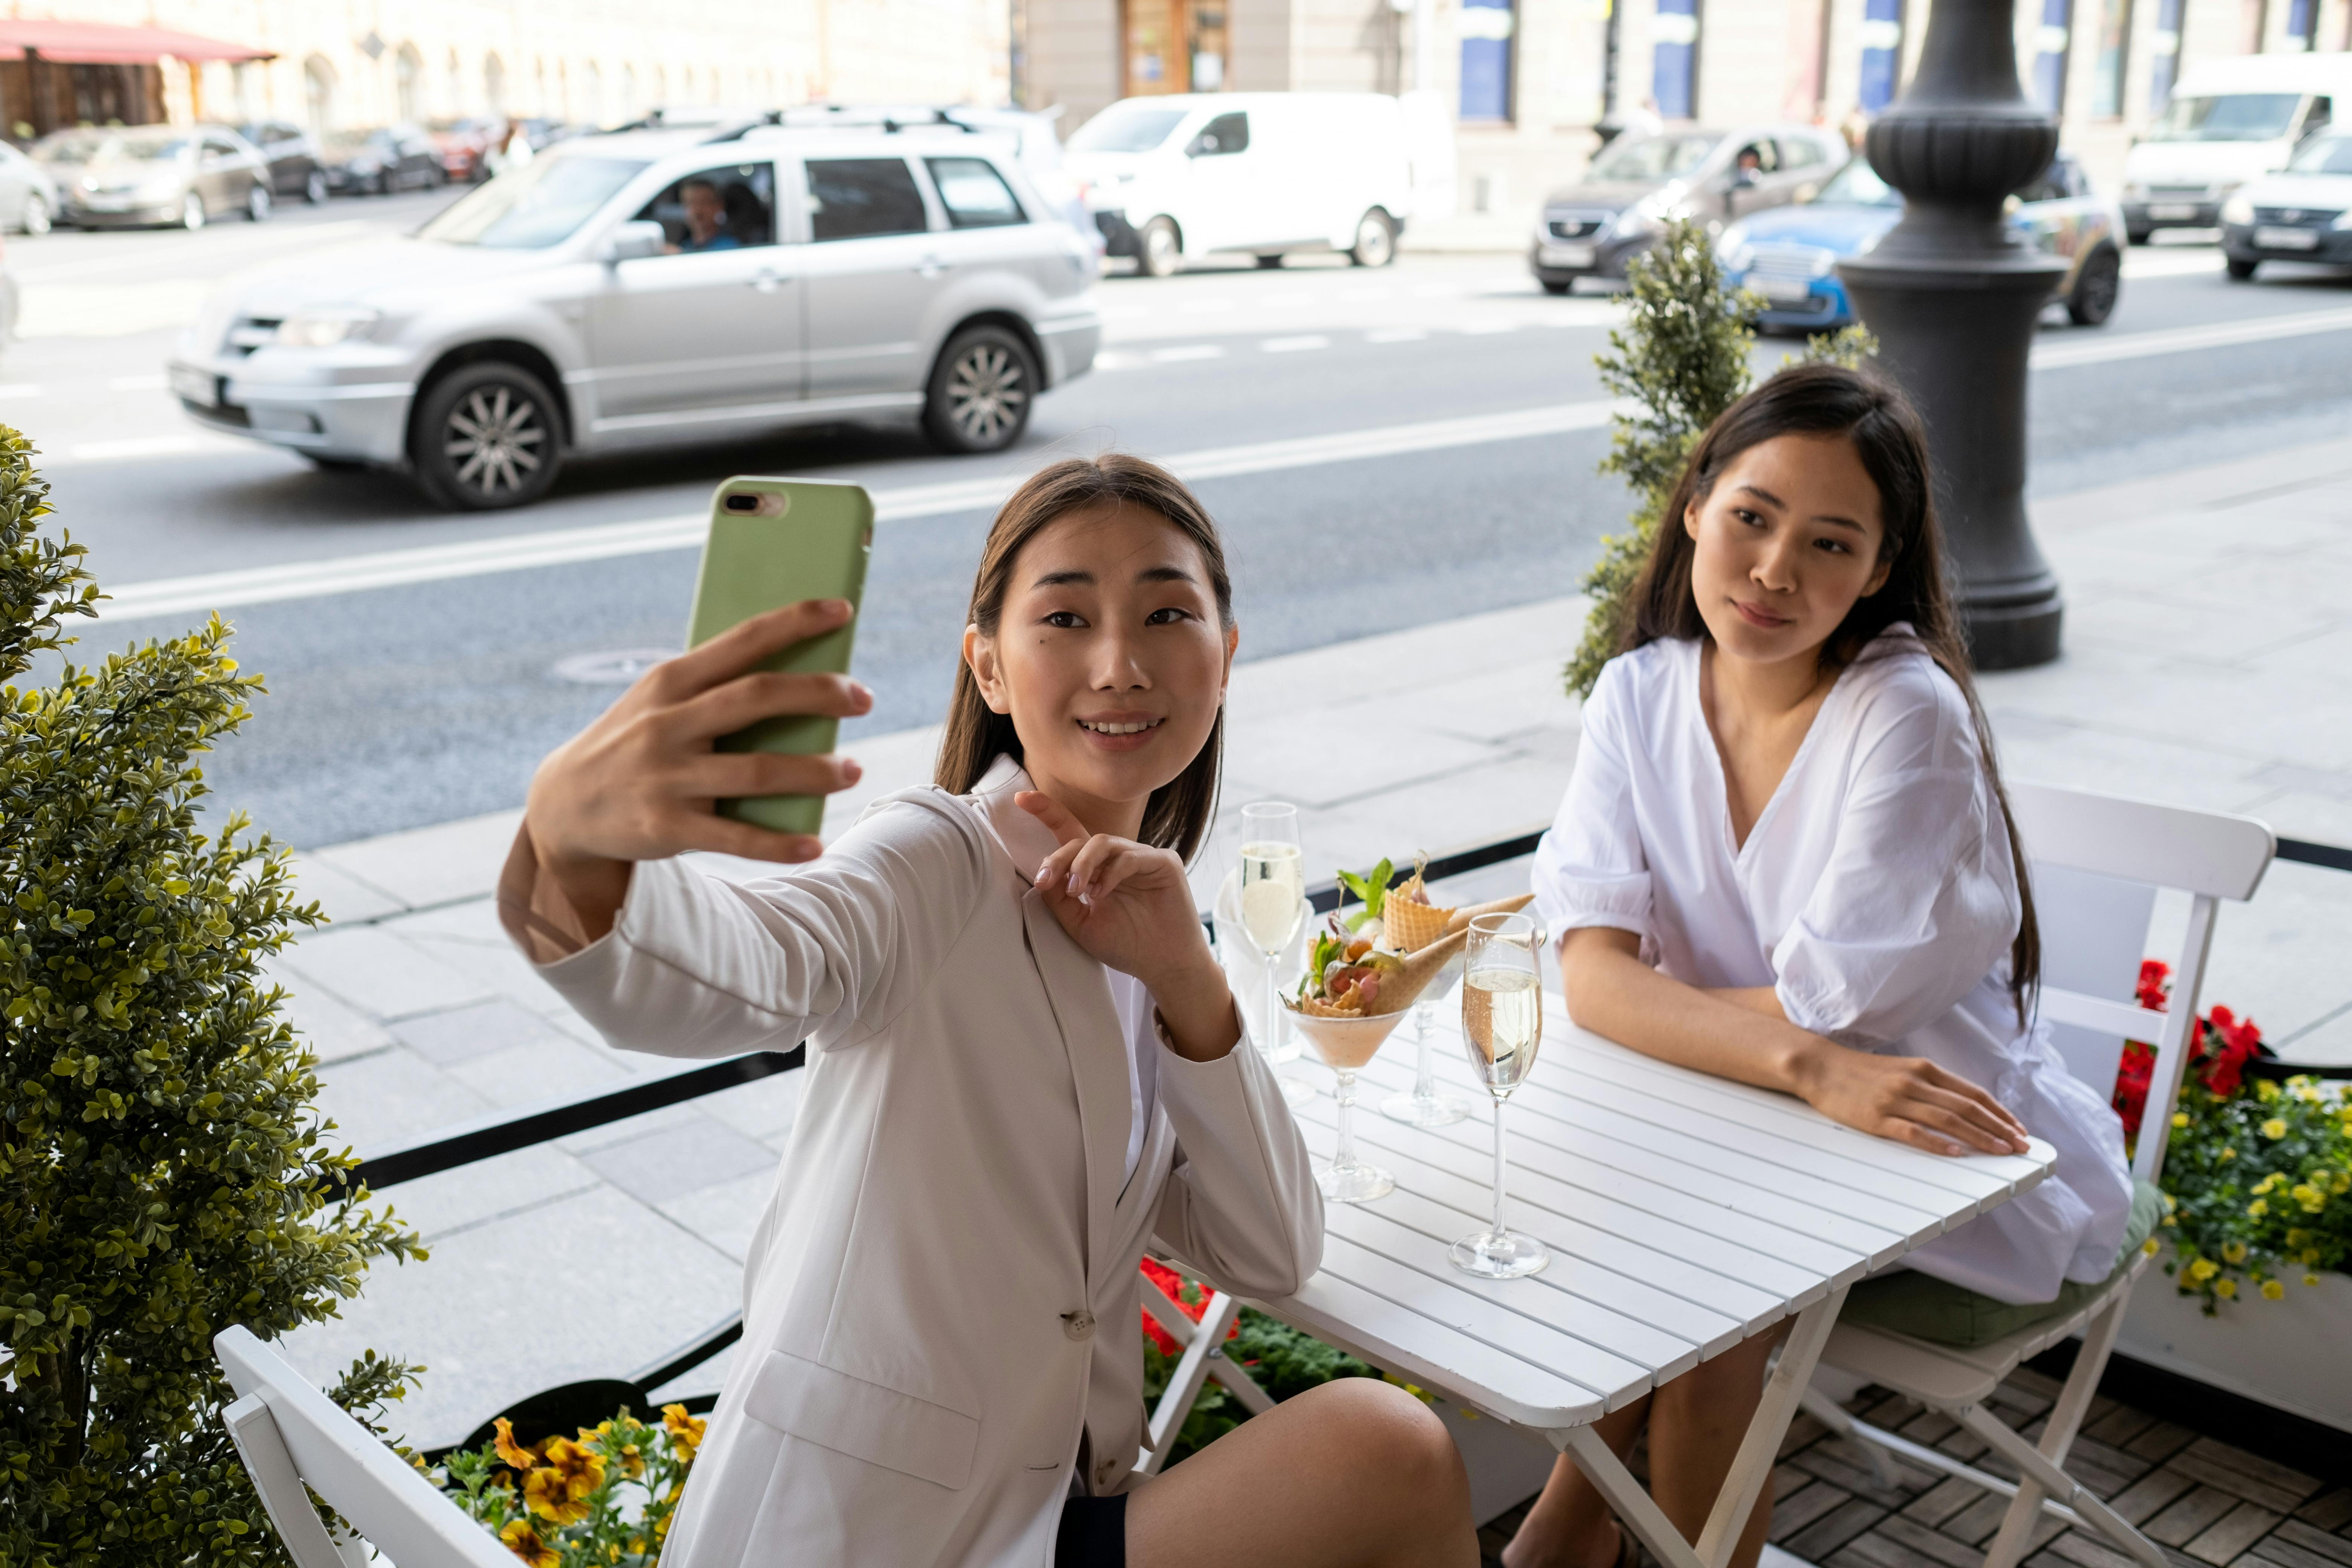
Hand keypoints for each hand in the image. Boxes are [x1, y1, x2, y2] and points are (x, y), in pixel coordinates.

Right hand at [524, 599, 872, 933]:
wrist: (562, 805)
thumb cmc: (634, 742)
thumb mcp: (658, 701)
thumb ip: (715, 687)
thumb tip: (800, 678)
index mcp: (670, 681)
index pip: (742, 640)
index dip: (794, 622)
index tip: (842, 610)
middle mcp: (667, 724)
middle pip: (757, 698)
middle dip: (818, 695)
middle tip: (864, 699)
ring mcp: (666, 777)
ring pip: (756, 771)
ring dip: (813, 772)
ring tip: (852, 769)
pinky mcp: (666, 826)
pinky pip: (734, 836)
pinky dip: (777, 843)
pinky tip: (813, 845)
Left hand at [1018, 792, 1236, 1060]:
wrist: (1163, 966)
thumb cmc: (1127, 945)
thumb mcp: (1081, 924)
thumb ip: (1060, 900)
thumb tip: (1041, 877)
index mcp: (1097, 870)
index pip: (1070, 833)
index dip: (1047, 812)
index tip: (1020, 798)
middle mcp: (1118, 858)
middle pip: (1081, 839)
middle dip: (1059, 858)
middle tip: (1047, 881)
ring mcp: (1142, 857)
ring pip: (1103, 842)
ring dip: (1083, 864)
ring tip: (1078, 890)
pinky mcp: (1163, 862)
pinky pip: (1130, 856)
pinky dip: (1111, 873)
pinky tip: (1102, 893)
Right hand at [1790, 1042, 2031, 1156]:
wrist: (1820, 1067)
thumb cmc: (1861, 1072)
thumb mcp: (1902, 1070)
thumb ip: (1931, 1085)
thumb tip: (1964, 1105)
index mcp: (1924, 1069)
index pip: (1972, 1093)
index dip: (1999, 1112)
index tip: (2018, 1128)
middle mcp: (1914, 1083)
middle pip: (1967, 1107)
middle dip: (1999, 1128)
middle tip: (2020, 1145)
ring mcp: (1896, 1100)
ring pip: (1948, 1120)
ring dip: (1979, 1137)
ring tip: (2001, 1151)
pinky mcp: (1877, 1118)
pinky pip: (1913, 1132)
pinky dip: (1938, 1143)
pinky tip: (1956, 1153)